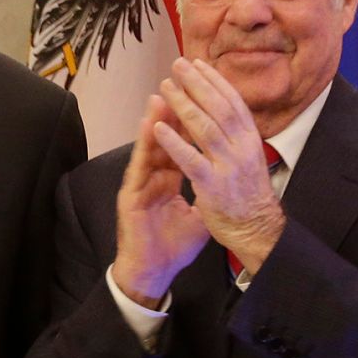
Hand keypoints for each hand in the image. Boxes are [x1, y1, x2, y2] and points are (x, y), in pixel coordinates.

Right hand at [111, 98, 211, 305]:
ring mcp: (141, 184)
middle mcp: (154, 177)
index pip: (183, 145)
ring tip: (162, 94)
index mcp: (170, 180)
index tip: (204, 101)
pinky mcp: (131, 196)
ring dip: (156, 120)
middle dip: (175, 111)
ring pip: (151, 146)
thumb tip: (226, 183)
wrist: (152, 272)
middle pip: (166, 139)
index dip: (192, 123)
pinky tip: (149, 126)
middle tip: (182, 85)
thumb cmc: (172, 248)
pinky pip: (140, 166)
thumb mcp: (199, 219)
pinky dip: (146, 145)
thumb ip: (207, 196)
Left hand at [150, 57, 285, 273]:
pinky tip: (158, 128)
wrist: (256, 229)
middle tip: (178, 65)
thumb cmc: (248, 194)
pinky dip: (174, 142)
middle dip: (197, 83)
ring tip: (166, 87)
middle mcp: (242, 148)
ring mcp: (228, 166)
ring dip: (183, 105)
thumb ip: (236, 135)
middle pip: (218, 108)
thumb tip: (223, 109)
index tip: (198, 63)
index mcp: (251, 139)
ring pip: (204, 127)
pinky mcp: (212, 186)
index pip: (233, 102)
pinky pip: (190, 159)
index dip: (215, 81)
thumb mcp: (248, 158)